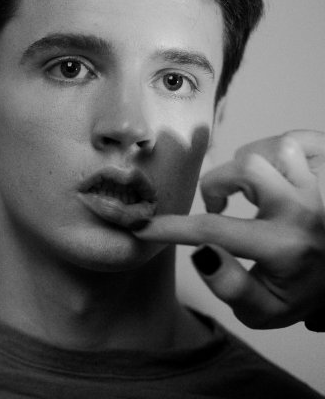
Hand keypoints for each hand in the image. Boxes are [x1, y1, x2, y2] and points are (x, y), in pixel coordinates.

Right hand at [134, 130, 324, 330]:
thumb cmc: (298, 291)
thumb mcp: (263, 311)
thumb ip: (230, 287)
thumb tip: (201, 253)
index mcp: (285, 247)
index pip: (214, 230)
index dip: (171, 228)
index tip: (144, 227)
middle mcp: (306, 210)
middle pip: (246, 167)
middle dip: (220, 183)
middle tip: (219, 207)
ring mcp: (323, 186)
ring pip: (273, 148)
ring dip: (250, 164)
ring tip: (250, 189)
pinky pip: (297, 139)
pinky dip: (277, 150)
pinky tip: (274, 172)